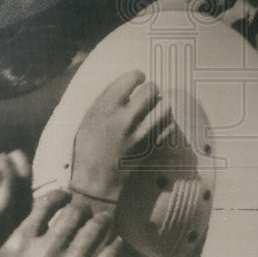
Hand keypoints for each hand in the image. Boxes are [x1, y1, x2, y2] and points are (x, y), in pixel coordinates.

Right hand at [0, 191, 120, 256]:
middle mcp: (44, 252)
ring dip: (103, 220)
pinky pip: (109, 255)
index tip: (67, 196)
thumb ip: (17, 242)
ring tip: (105, 219)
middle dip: (83, 208)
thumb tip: (37, 217)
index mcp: (19, 245)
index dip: (60, 196)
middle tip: (87, 211)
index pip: (45, 205)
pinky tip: (116, 241)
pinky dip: (115, 244)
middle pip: (73, 213)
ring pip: (94, 228)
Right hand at [69, 70, 172, 203]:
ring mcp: (141, 133)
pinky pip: (169, 126)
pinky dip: (165, 122)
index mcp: (106, 107)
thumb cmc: (88, 147)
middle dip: (151, 90)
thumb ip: (107, 99)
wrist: (96, 180)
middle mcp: (125, 118)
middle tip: (147, 94)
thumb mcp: (90, 118)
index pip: (132, 78)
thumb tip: (128, 83)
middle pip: (152, 90)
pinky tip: (156, 124)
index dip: (137, 76)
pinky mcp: (152, 147)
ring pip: (165, 107)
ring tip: (155, 108)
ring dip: (161, 105)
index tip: (138, 79)